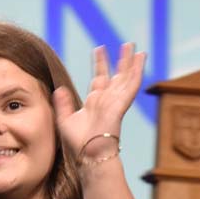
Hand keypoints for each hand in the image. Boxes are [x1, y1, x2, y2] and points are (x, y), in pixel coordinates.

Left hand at [53, 43, 145, 162]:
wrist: (89, 154)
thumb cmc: (78, 143)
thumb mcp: (64, 119)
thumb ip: (63, 103)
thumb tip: (59, 89)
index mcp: (95, 102)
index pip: (100, 77)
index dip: (100, 63)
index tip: (99, 49)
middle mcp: (107, 99)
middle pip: (117, 75)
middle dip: (121, 60)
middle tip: (126, 44)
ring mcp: (115, 101)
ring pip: (126, 77)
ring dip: (131, 62)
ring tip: (134, 47)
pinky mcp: (121, 104)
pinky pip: (132, 85)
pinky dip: (136, 71)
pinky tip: (140, 59)